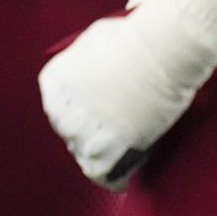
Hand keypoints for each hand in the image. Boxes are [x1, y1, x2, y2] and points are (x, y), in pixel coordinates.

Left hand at [37, 0, 216, 189]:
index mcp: (54, 83)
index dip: (80, 116)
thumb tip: (94, 71)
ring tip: (119, 155)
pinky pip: (103, 173)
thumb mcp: (96, 44)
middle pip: (70, 134)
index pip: (58, 110)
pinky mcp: (110, 146)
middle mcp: (61, 108)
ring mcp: (84, 129)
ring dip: (101, 157)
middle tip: (115, 134)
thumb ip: (87, 64)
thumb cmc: (136, 37)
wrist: (162, 46)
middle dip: (90, 136)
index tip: (97, 117)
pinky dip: (112, 178)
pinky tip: (123, 176)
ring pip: (85, 156)